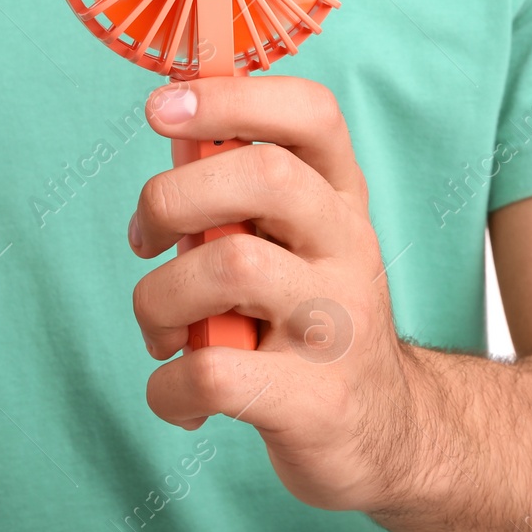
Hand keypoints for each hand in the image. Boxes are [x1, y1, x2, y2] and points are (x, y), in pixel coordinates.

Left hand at [129, 76, 421, 512]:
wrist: (385, 434)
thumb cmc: (307, 322)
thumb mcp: (292, 244)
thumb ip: (239, 193)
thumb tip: (174, 129)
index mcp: (341, 201)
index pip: (312, 115)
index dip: (233, 97)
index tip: (163, 107)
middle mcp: (350, 249)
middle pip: (264, 178)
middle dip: (173, 199)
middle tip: (146, 240)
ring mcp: (338, 324)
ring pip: (227, 269)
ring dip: (158, 301)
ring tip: (162, 332)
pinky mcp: (315, 399)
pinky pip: (211, 373)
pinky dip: (168, 387)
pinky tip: (182, 396)